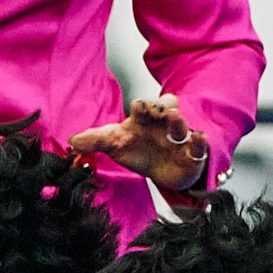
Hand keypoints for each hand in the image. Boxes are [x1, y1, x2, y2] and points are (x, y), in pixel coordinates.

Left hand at [65, 95, 210, 194]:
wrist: (161, 168)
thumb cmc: (136, 149)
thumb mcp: (115, 144)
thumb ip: (95, 141)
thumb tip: (72, 140)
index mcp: (142, 118)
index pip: (143, 105)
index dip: (143, 104)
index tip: (140, 106)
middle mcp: (162, 123)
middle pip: (166, 107)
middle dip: (163, 106)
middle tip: (159, 110)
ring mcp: (179, 136)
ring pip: (182, 124)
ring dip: (179, 121)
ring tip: (176, 121)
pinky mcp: (192, 153)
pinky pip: (199, 145)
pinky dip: (200, 142)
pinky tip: (198, 139)